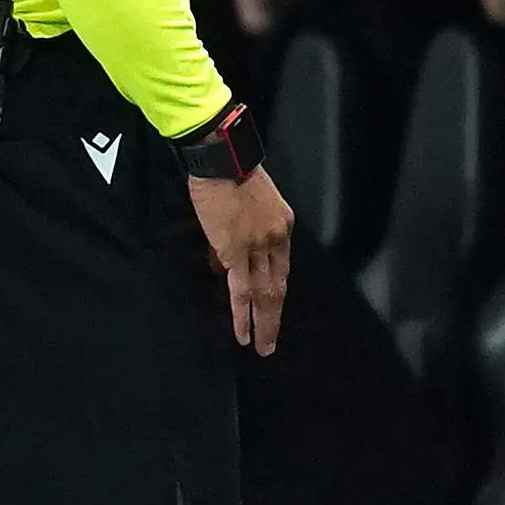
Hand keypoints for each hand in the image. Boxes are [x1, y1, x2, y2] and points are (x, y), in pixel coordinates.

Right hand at [190, 165, 292, 354]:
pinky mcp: (235, 251)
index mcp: (282, 225)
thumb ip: (239, 234)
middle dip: (274, 318)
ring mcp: (258, 247)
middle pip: (278, 287)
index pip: (281, 268)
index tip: (272, 310)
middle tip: (270, 344)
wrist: (222, 157)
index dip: (276, 291)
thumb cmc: (229, 172)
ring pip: (264, 294)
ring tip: (260, 347)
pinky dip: (243, 315)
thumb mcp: (246, 203)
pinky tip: (242, 333)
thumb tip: (222, 263)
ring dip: (262, 324)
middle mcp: (276, 238)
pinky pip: (241, 291)